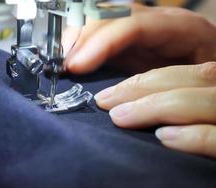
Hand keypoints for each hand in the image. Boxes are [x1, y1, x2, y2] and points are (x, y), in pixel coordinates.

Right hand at [63, 4, 215, 74]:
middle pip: (111, 17)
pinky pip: (96, 35)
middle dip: (81, 39)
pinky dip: (78, 45)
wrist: (202, 80)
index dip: (102, 43)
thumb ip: (164, 86)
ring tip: (60, 62)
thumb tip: (115, 97)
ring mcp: (139, 29)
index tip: (76, 66)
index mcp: (182, 30)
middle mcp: (157, 22)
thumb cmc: (202, 85)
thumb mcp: (190, 86)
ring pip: (100, 21)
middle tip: (61, 65)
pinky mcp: (126, 41)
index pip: (134, 26)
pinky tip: (68, 59)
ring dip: (75, 40)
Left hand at [94, 62, 215, 157]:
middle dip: (144, 88)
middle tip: (105, 101)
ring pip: (206, 101)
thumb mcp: (202, 117)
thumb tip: (133, 108)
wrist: (215, 181)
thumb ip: (184, 110)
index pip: (188, 74)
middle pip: (196, 79)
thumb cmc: (210, 137)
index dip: (146, 80)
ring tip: (121, 117)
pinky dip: (195, 136)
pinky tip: (164, 138)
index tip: (111, 92)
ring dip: (158, 107)